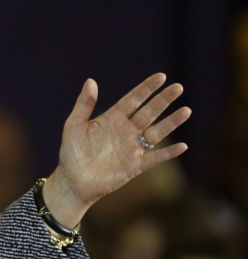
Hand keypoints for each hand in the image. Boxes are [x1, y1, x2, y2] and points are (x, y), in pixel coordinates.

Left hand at [45, 73, 190, 227]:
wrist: (73, 181)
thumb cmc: (71, 153)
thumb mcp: (74, 126)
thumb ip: (83, 105)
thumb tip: (90, 81)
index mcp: (112, 119)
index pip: (133, 100)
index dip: (146, 88)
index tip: (161, 76)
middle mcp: (126, 131)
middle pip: (149, 112)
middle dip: (163, 100)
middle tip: (178, 87)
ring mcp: (132, 148)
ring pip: (156, 132)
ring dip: (171, 122)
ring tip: (186, 110)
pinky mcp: (135, 166)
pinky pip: (155, 158)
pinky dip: (168, 153)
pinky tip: (182, 146)